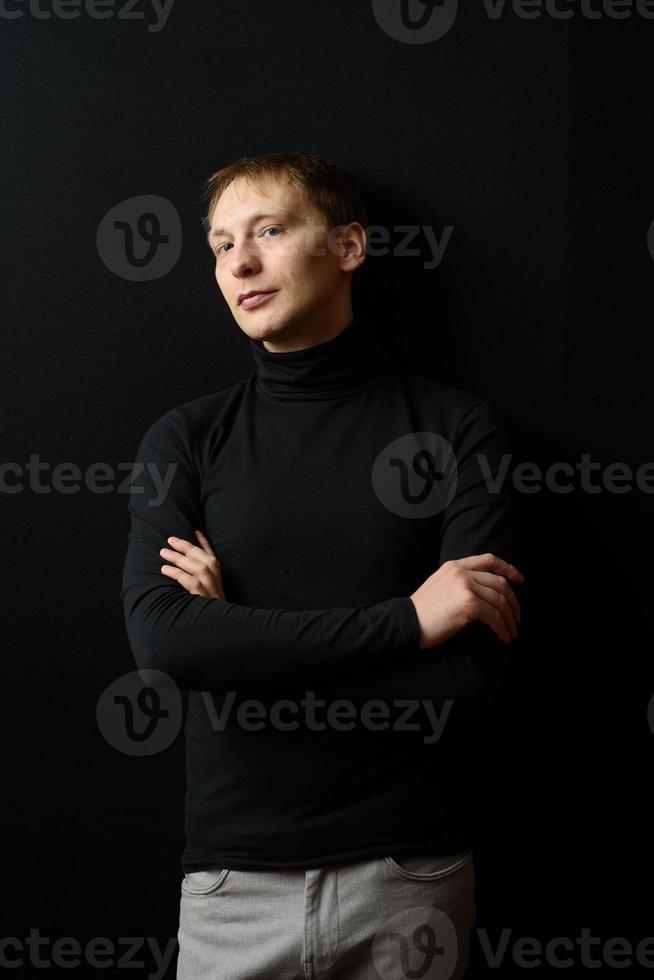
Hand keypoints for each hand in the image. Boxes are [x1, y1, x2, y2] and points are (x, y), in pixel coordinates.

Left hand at [159, 530, 224, 599]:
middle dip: (183, 545)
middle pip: (198, 554)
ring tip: (162, 553)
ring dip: (175, 558)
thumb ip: (202, 570)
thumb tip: (185, 558)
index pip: (209, 550)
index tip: (194, 529)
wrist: (216, 619)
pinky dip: (173, 572)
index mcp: (218, 569)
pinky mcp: (199, 590)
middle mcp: (214, 573)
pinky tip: (164, 569)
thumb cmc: (210, 600)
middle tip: (169, 540)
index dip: (202, 539)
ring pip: (190, 564)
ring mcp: (208, 581)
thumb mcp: (211, 583)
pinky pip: (184, 578)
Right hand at [409, 553, 523, 648]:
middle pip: (500, 582)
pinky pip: (495, 616)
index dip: (508, 569)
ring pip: (500, 601)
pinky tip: (503, 637)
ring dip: (510, 619)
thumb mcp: (439, 585)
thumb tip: (483, 592)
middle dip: (513, 602)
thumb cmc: (422, 611)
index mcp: (454, 565)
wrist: (406, 622)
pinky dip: (502, 628)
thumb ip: (459, 581)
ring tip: (511, 632)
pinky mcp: (468, 604)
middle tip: (516, 617)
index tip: (520, 580)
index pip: (489, 560)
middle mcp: (461, 572)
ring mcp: (465, 587)